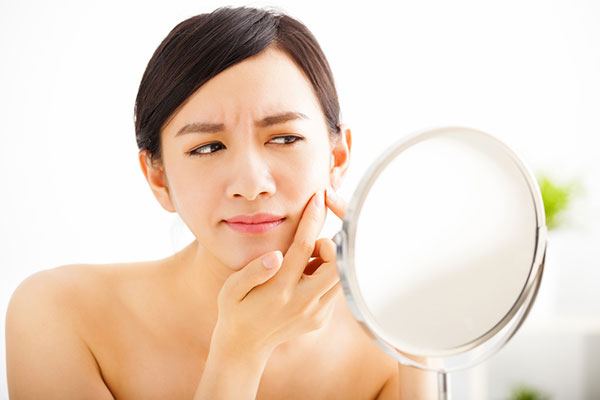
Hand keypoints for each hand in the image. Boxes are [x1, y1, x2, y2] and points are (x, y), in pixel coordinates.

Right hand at [212, 189, 346, 358]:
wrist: (244, 347)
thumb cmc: (235, 310)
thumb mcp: (231, 290)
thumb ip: (252, 271)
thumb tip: (275, 256)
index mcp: (279, 290)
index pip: (304, 246)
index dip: (312, 218)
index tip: (318, 198)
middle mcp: (303, 302)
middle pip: (337, 264)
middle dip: (333, 244)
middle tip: (314, 242)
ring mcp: (315, 313)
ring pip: (341, 277)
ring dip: (330, 261)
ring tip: (305, 263)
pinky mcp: (321, 318)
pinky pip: (334, 289)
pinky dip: (325, 276)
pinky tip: (304, 278)